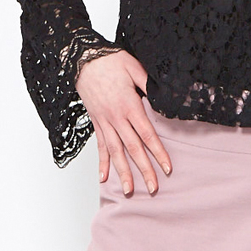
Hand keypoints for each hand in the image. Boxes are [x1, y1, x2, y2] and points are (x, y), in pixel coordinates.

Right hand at [75, 50, 171, 195]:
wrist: (83, 60)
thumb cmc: (111, 61)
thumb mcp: (135, 68)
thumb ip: (150, 85)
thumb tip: (164, 97)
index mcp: (129, 105)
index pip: (147, 134)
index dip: (158, 152)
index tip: (167, 167)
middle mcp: (116, 118)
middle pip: (133, 148)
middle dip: (144, 169)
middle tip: (154, 188)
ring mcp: (104, 121)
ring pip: (115, 151)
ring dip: (123, 172)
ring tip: (130, 190)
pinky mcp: (96, 121)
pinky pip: (99, 145)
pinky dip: (102, 162)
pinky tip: (103, 177)